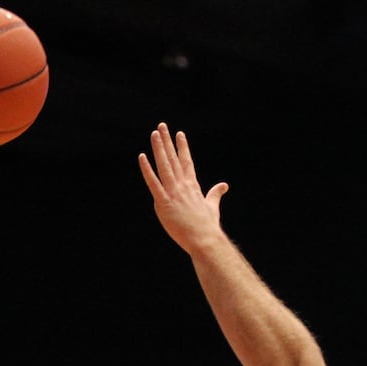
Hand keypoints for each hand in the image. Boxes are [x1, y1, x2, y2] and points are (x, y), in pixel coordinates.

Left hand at [138, 122, 227, 250]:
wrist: (204, 239)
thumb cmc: (208, 226)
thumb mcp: (212, 207)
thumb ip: (215, 194)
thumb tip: (224, 185)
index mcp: (193, 186)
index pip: (186, 162)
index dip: (182, 147)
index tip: (179, 134)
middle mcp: (183, 186)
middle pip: (173, 159)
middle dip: (167, 142)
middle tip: (162, 126)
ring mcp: (173, 193)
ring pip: (164, 166)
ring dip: (159, 148)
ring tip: (155, 133)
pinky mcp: (164, 203)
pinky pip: (153, 183)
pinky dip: (147, 169)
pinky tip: (142, 157)